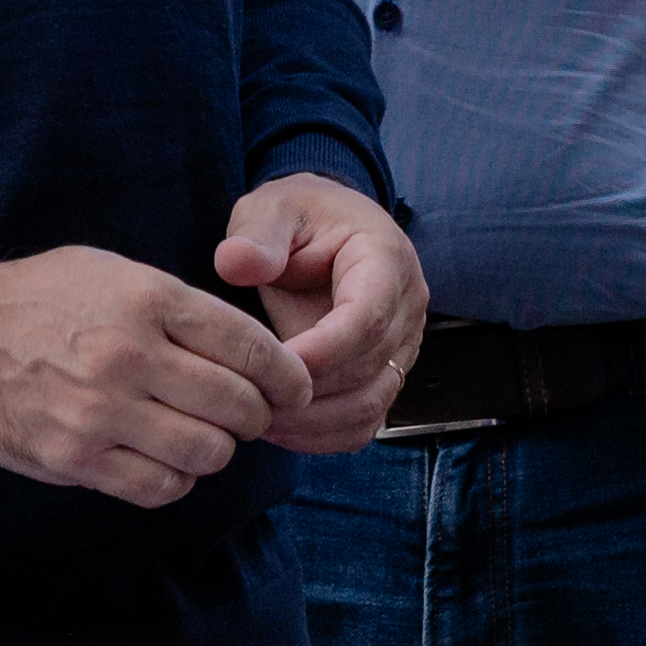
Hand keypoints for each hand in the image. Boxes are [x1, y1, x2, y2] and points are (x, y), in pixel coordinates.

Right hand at [0, 247, 302, 505]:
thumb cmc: (45, 301)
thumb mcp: (117, 272)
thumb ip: (182, 307)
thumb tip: (254, 353)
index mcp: (149, 300)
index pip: (251, 346)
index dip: (288, 376)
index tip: (293, 389)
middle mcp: (129, 356)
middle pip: (238, 406)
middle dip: (256, 416)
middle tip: (247, 416)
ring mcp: (100, 411)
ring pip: (207, 453)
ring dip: (216, 450)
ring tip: (201, 436)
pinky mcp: (74, 458)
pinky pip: (159, 486)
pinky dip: (175, 479)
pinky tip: (164, 459)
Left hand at [220, 177, 423, 452]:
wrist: (324, 229)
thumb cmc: (299, 217)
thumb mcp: (272, 208)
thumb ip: (256, 232)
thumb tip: (238, 263)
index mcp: (386, 260)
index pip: (368, 318)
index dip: (322, 351)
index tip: (272, 367)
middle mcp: (406, 309)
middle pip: (369, 369)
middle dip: (308, 393)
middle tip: (248, 399)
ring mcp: (402, 347)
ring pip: (371, 405)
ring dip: (315, 422)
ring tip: (259, 418)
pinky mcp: (384, 375)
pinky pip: (365, 422)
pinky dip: (324, 436)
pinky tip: (280, 430)